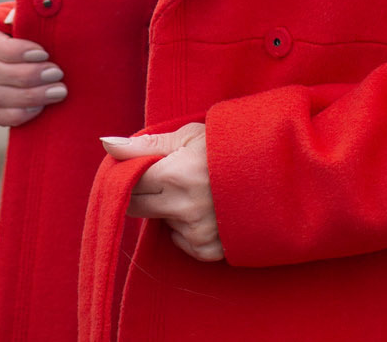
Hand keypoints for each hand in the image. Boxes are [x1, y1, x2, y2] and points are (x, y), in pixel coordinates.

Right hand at [0, 9, 66, 127]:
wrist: (70, 58)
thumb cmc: (57, 31)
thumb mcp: (49, 18)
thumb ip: (34, 13)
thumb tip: (19, 16)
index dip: (13, 50)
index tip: (44, 53)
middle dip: (25, 75)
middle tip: (57, 73)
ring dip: (28, 96)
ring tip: (58, 91)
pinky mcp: (0, 109)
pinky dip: (18, 115)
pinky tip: (41, 109)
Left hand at [99, 123, 222, 262]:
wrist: (279, 173)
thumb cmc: (231, 147)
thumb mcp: (191, 135)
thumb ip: (146, 144)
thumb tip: (107, 144)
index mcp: (176, 174)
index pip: (127, 183)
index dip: (128, 174)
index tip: (135, 167)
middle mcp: (184, 207)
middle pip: (136, 208)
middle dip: (142, 192)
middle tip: (163, 177)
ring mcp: (197, 232)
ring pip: (160, 223)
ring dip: (167, 209)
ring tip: (195, 190)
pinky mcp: (209, 250)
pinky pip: (181, 242)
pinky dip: (186, 228)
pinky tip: (205, 210)